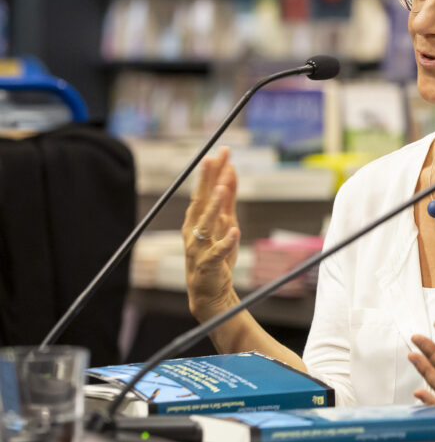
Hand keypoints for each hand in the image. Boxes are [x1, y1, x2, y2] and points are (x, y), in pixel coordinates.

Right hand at [181, 146, 240, 320]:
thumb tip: (230, 171)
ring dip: (214, 206)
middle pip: (201, 201)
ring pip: (205, 224)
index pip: (204, 190)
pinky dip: (225, 241)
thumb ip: (228, 198)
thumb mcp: (225, 222)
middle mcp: (193, 230)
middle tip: (213, 159)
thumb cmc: (216, 254)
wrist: (209, 291)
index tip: (223, 151)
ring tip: (222, 190)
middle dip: (207, 180)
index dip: (213, 171)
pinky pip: (217, 252)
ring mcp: (199, 247)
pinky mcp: (208, 265)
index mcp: (196, 219)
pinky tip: (234, 231)